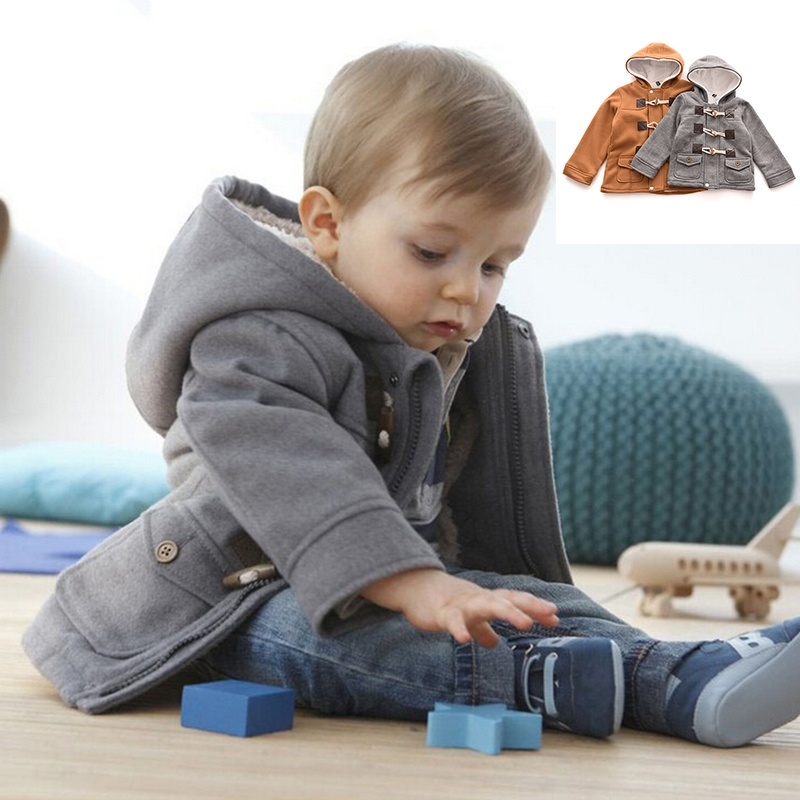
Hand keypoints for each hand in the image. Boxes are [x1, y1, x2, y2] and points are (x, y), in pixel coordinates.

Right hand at [360, 568, 559, 647]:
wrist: (415, 588)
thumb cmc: (445, 602)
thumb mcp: (468, 617)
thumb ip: (483, 629)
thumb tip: (495, 643)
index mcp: (486, 600)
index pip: (515, 600)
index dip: (535, 607)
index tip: (555, 616)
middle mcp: (478, 599)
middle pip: (507, 600)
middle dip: (529, 607)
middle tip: (550, 615)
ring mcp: (462, 604)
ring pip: (487, 606)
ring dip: (507, 612)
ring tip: (525, 623)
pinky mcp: (442, 613)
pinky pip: (453, 621)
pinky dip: (460, 629)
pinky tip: (465, 641)